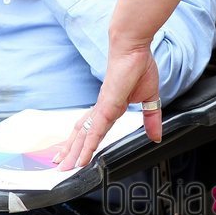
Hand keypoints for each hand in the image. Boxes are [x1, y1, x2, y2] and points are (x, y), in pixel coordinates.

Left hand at [54, 43, 161, 169]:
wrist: (134, 48)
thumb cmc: (138, 66)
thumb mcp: (150, 99)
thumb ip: (151, 119)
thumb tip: (155, 136)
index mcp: (110, 107)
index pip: (93, 128)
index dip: (83, 141)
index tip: (75, 153)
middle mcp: (102, 109)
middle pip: (82, 133)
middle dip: (70, 149)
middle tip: (59, 164)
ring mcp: (103, 107)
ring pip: (84, 134)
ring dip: (74, 151)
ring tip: (64, 166)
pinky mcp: (107, 105)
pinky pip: (96, 129)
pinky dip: (88, 144)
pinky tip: (82, 155)